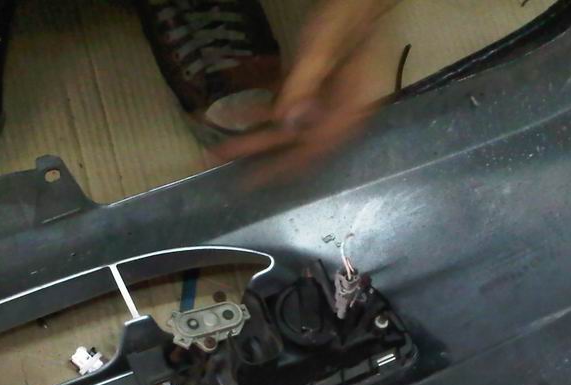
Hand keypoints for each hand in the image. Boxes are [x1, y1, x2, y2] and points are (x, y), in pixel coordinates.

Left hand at [215, 0, 396, 184]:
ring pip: (287, 130)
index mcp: (349, 113)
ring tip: (223, 146)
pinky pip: (286, 110)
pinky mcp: (314, 92)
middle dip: (258, 154)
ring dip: (256, 138)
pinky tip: (239, 117)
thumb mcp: (319, 51)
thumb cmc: (343, 18)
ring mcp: (326, 105)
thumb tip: (284, 124)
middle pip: (294, 144)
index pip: (310, 151)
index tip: (250, 179)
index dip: (279, 168)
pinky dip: (263, 114)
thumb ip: (302, 87)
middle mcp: (338, 116)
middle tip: (222, 161)